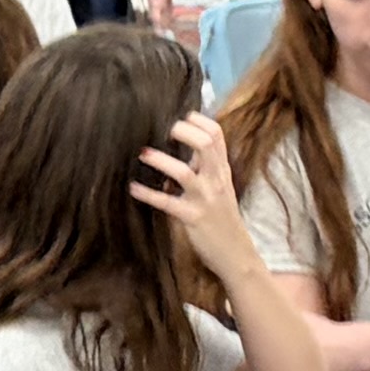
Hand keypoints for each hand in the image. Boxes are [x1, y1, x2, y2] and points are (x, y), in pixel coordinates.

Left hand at [133, 109, 254, 267]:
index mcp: (221, 170)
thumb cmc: (223, 218)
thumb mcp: (220, 187)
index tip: (181, 117)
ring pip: (184, 173)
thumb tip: (183, 145)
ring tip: (143, 154)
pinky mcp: (192, 218)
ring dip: (161, 161)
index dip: (197, 120)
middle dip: (183, 131)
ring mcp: (205, 199)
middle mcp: (215, 180)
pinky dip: (148, 194)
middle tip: (164, 130)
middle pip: (205, 144)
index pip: (216, 134)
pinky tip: (133, 188)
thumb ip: (205, 167)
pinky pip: (167, 203)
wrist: (236, 253)